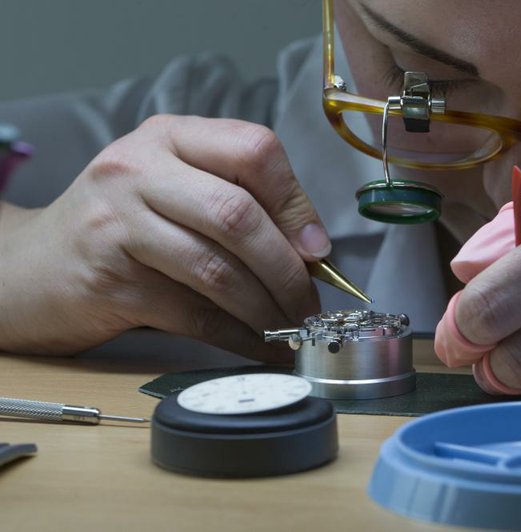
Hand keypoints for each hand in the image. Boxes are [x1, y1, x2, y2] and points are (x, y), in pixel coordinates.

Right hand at [0, 115, 328, 357]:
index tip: (317, 249)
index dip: (296, 204)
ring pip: (218, 270)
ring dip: (267, 309)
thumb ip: (235, 199)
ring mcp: (118, 224)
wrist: (31, 267)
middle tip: (310, 302)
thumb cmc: (121, 226)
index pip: (254, 150)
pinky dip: (238, 338)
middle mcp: (139, 170)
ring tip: (292, 328)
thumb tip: (312, 251)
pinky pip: (194, 315)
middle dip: (287, 269)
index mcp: (169, 137)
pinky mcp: (110, 281)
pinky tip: (262, 346)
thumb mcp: (172, 187)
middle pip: (238, 215)